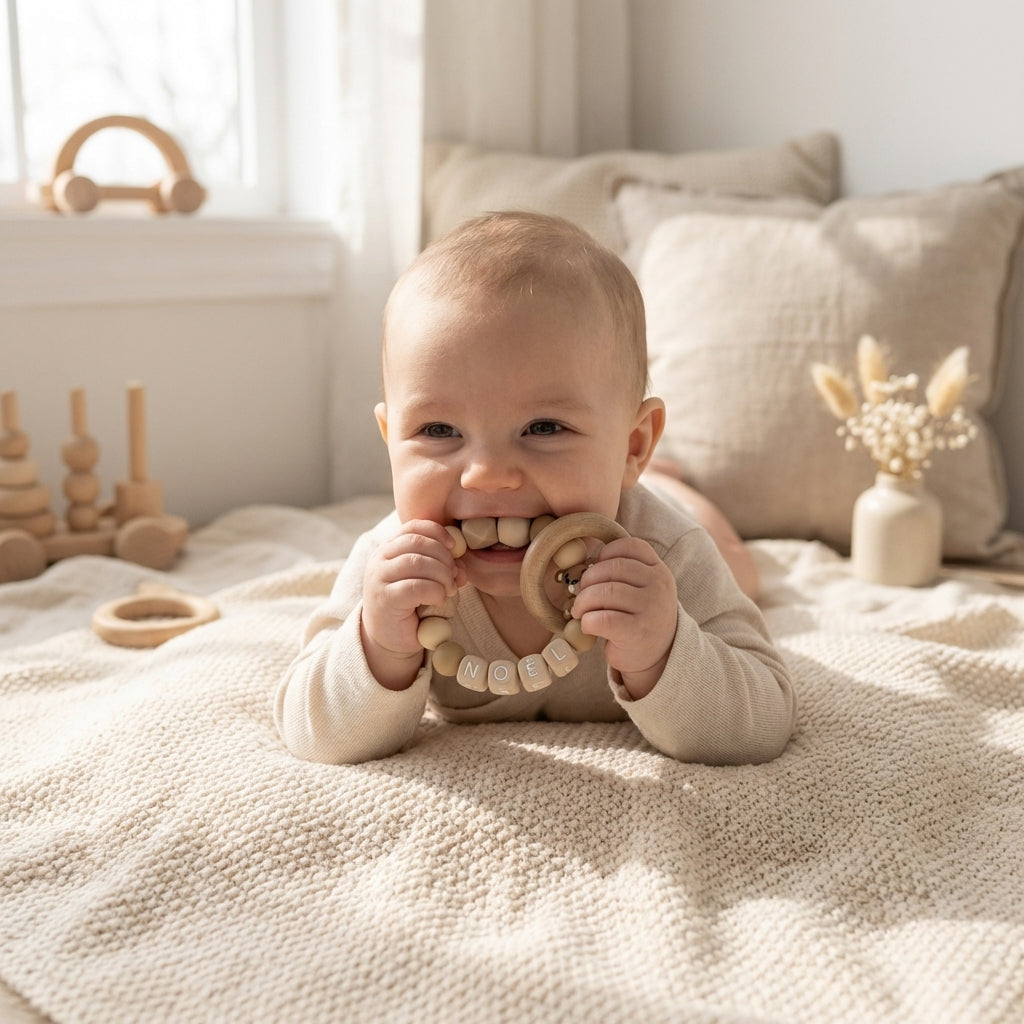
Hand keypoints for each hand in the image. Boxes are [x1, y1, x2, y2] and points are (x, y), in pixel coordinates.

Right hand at [361, 521, 465, 689]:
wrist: (390, 638)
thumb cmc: (412, 605)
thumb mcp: (428, 580)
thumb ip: (443, 567)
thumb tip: (461, 567)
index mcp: (390, 548)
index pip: (413, 526)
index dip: (437, 532)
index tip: (454, 547)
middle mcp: (380, 559)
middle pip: (418, 542)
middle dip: (444, 557)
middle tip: (454, 576)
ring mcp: (379, 578)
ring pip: (418, 562)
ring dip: (442, 575)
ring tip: (448, 590)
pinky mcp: (384, 599)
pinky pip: (416, 587)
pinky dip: (435, 592)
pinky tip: (438, 600)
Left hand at [570, 537, 676, 698]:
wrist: (658, 656)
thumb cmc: (639, 617)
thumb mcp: (642, 589)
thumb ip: (622, 573)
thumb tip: (585, 565)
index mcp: (658, 570)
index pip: (631, 546)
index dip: (607, 553)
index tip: (596, 566)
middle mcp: (658, 586)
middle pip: (612, 569)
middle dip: (588, 580)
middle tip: (579, 594)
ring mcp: (650, 609)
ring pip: (605, 592)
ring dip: (583, 602)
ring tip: (579, 611)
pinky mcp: (637, 632)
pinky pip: (602, 619)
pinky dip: (587, 621)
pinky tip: (588, 626)